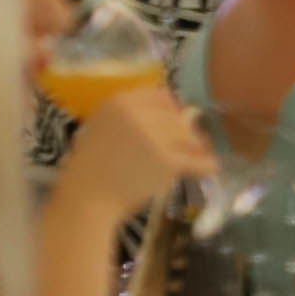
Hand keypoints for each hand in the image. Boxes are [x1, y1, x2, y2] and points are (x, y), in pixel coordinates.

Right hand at [56, 82, 216, 223]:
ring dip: (197, 149)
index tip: (172, 125)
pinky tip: (208, 169)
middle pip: (178, 117)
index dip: (171, 110)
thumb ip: (144, 118)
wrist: (86, 199)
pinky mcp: (167, 161)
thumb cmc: (94, 167)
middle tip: (188, 147)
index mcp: (119, 102)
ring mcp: (153, 137)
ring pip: (191, 137)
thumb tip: (193, 113)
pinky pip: (199, 161)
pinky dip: (206, 166)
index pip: (160, 96)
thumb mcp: (108, 130)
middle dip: (185, 133)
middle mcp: (137, 114)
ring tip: (195, 158)